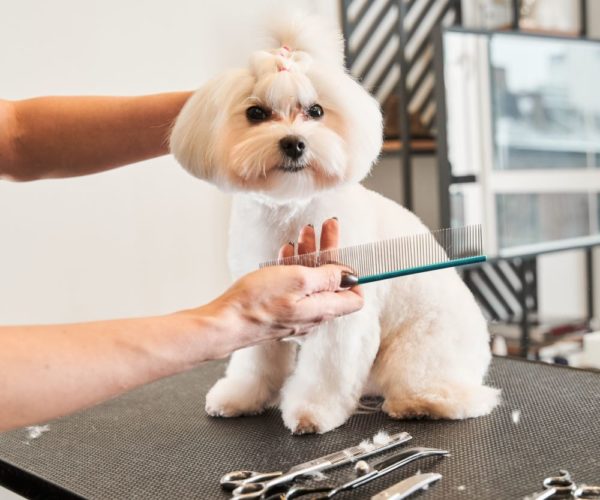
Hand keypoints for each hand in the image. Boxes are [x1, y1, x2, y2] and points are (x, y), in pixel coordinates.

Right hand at [209, 218, 362, 346]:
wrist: (225, 323)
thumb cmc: (259, 302)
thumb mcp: (299, 280)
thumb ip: (328, 276)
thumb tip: (350, 276)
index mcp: (323, 308)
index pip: (355, 298)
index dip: (355, 274)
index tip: (347, 252)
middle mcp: (312, 315)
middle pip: (331, 282)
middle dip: (329, 252)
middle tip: (325, 226)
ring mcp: (295, 314)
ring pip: (311, 282)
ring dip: (310, 255)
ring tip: (304, 233)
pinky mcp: (279, 311)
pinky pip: (294, 288)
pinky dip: (294, 268)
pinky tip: (287, 253)